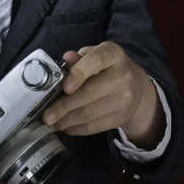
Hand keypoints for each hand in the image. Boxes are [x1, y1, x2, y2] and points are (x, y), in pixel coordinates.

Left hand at [43, 42, 164, 147]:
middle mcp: (123, 75)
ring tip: (52, 123)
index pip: (95, 61)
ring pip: (90, 112)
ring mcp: (125, 98)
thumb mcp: (95, 55)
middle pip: (90, 92)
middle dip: (64, 106)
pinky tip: (65, 127)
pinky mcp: (122, 117)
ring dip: (67, 120)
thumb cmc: (106, 66)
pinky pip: (96, 126)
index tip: (64, 87)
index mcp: (113, 54)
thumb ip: (79, 58)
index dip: (79, 74)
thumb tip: (66, 59)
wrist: (137, 85)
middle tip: (47, 115)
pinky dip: (77, 129)